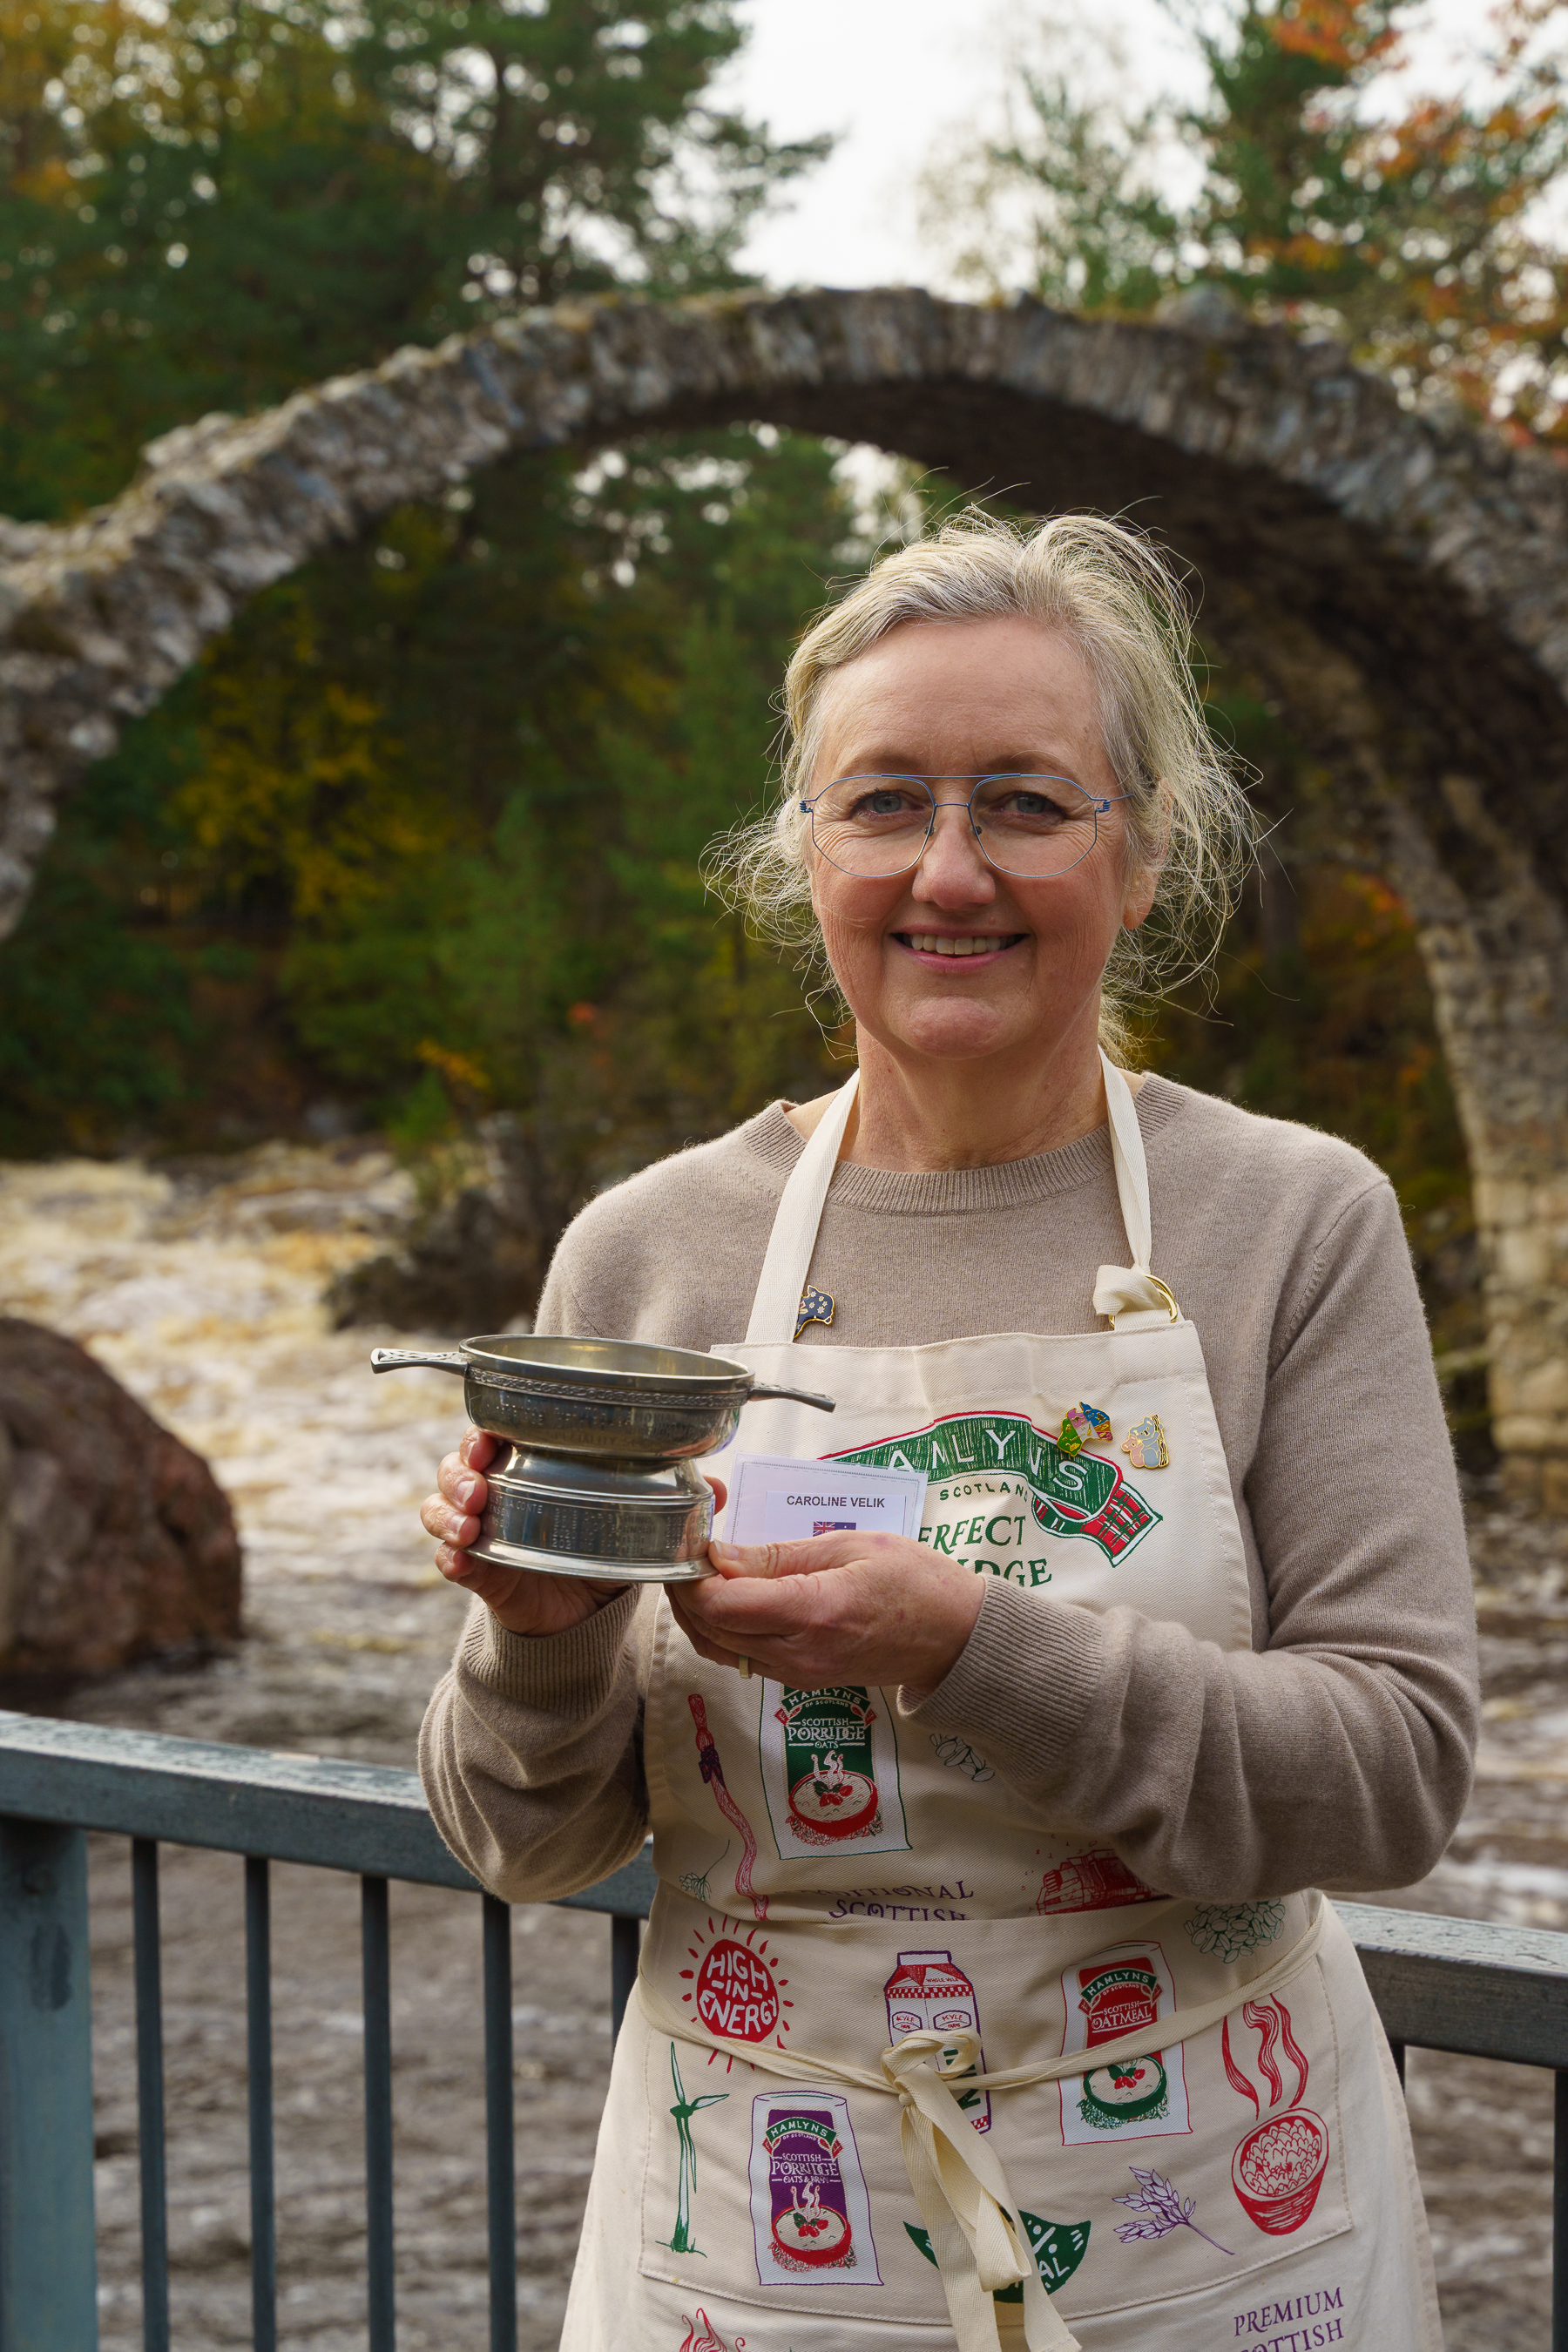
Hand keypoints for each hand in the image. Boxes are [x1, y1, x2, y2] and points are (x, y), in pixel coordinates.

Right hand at [423, 1434, 729, 1638]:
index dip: (483, 1430)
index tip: (489, 1439)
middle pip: (455, 1464)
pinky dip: (448, 1556)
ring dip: (448, 1509)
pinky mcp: (477, 1570)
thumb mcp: (634, 1523)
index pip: (493, 1433)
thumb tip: (718, 1489)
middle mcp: (497, 1492)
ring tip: (471, 1523)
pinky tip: (460, 1559)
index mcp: (530, 1467)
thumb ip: (671, 1503)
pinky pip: (446, 1558)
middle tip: (479, 1486)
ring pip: (440, 1505)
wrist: (581, 1616)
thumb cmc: (600, 1552)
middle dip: (460, 1468)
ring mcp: (481, 1531)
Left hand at [670, 1529, 983, 1693]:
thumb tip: (719, 1555)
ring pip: (719, 1650)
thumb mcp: (848, 1546)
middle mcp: (798, 1654)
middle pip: (709, 1630)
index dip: (693, 1575)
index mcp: (813, 1613)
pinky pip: (743, 1659)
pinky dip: (723, 1630)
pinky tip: (732, 1597)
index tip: (692, 1543)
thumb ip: (779, 1555)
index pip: (721, 1605)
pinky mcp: (801, 1680)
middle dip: (686, 1591)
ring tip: (705, 1571)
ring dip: (700, 1613)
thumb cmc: (914, 1581)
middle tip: (690, 1551)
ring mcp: (798, 1674)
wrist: (955, 1638)